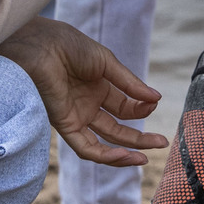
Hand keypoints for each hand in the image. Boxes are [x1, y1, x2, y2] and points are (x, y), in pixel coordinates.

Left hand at [0, 17, 166, 166]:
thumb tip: (156, 99)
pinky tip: (124, 155)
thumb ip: (129, 84)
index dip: (141, 109)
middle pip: (118, 128)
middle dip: (140, 138)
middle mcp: (88, 105)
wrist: (41, 46)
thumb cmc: (69, 46)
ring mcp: (77, 116)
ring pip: (104, 142)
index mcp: (99, 87)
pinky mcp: (64, 125)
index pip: (126, 107)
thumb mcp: (106, 63)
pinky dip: (105, 155)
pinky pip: (86, 147)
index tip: (154, 104)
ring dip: (125, 152)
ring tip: (145, 157)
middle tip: (162, 143)